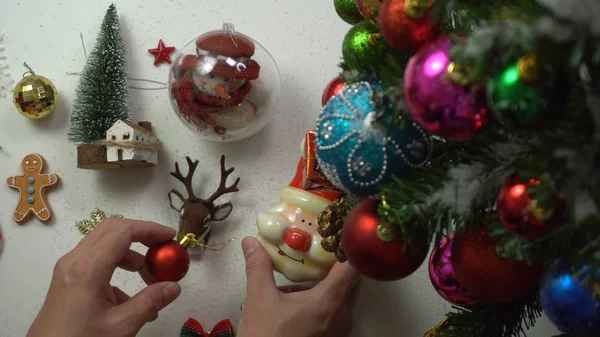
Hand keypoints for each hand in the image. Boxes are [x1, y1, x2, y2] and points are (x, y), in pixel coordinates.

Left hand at [27, 218, 181, 336]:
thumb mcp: (121, 325)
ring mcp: (69, 268)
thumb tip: (174, 287)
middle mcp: (75, 260)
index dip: (150, 229)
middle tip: (162, 250)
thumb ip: (150, 302)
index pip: (123, 231)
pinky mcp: (68, 278)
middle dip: (141, 235)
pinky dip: (117, 267)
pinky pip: (96, 261)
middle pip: (112, 229)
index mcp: (88, 268)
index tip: (171, 238)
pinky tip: (129, 297)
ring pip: (104, 244)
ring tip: (150, 277)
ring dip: (130, 253)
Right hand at [237, 237, 360, 336]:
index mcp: (329, 303)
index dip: (349, 247)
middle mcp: (343, 316)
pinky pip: (339, 310)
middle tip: (321, 247)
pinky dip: (327, 298)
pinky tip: (301, 296)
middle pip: (353, 280)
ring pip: (346, 295)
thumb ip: (258, 267)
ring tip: (307, 270)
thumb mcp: (259, 300)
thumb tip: (250, 242)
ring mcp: (341, 330)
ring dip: (331, 281)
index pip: (354, 268)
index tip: (337, 233)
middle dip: (339, 262)